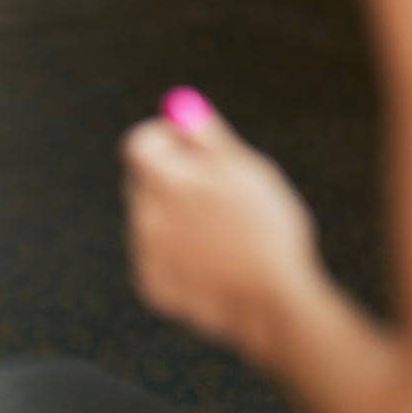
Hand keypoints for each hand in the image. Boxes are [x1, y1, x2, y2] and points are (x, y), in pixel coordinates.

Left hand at [120, 89, 322, 359]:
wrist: (272, 302)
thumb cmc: (268, 231)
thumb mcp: (246, 173)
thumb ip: (208, 139)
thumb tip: (183, 110)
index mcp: (167, 182)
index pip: (139, 144)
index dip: (161, 138)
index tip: (185, 142)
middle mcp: (145, 216)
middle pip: (141, 180)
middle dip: (170, 176)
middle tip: (211, 188)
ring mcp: (145, 254)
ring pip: (151, 220)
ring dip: (176, 218)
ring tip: (223, 235)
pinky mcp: (151, 285)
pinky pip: (157, 257)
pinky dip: (179, 256)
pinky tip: (214, 266)